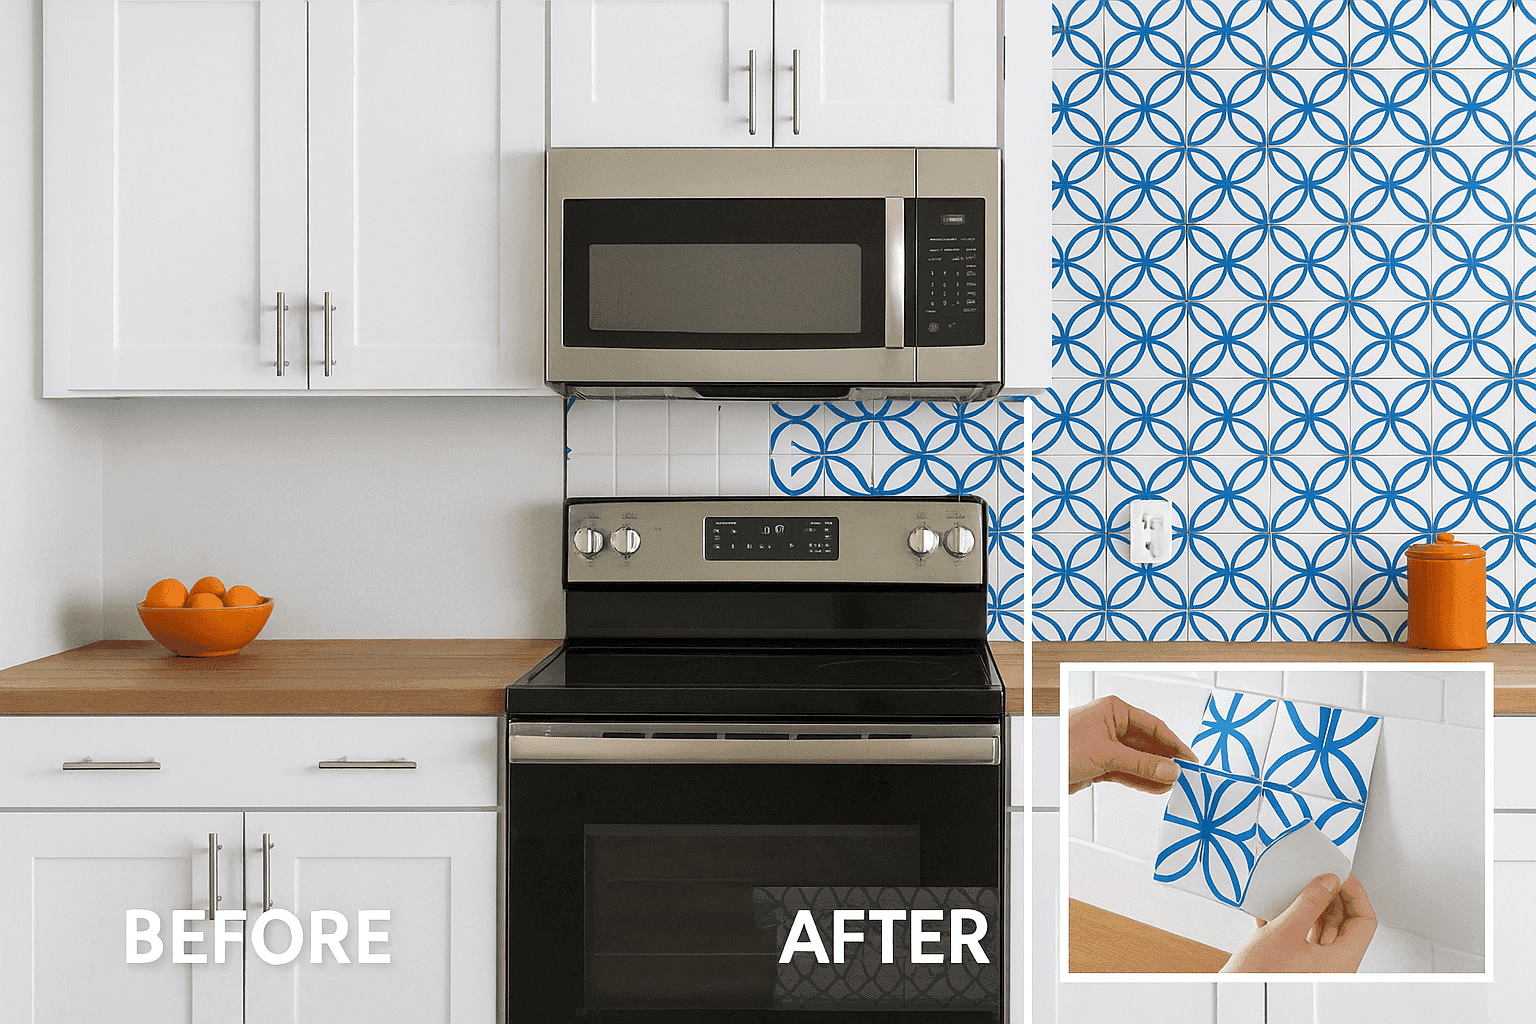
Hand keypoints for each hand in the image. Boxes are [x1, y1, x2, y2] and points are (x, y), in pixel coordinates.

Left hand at [1067, 695, 1195, 795]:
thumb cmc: (1060, 746)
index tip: (1189, 759)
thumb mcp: (1107, 754)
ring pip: (1139, 760)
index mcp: (1113, 710)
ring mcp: (1106, 746)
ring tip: (1175, 785)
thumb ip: (1141, 763)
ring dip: (1155, 772)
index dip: (1173, 743)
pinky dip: (1141, 780)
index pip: (1153, 725)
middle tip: (1186, 776)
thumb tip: (1169, 769)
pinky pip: (1128, 771)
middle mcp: (1111, 725)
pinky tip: (1156, 788)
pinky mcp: (1100, 764)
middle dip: (1165, 760)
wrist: (1037, 767)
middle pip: (1147, 744)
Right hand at [1220, 873, 1377, 973]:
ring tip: (1301, 890)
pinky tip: (1282, 907)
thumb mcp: (1285, 930)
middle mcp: (1335, 965)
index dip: (1355, 894)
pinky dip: (1300, 918)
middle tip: (1321, 879)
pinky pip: (1310, 935)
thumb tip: (1328, 883)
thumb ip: (1309, 902)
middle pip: (1348, 923)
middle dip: (1333, 897)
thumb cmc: (1259, 973)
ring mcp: (1319, 965)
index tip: (1341, 877)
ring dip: (1315, 906)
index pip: (1365, 921)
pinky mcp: (1302, 962)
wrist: (1234, 989)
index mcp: (1341, 960)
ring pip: (1328, 928)